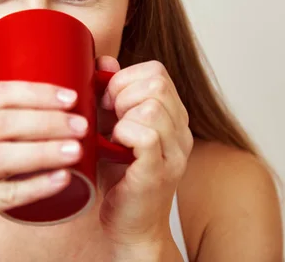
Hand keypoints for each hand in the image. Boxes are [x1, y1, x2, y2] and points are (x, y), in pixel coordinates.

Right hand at [0, 75, 87, 261]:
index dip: (36, 93)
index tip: (71, 98)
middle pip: (1, 124)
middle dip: (46, 121)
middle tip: (80, 126)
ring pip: (2, 157)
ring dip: (44, 151)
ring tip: (77, 149)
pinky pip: (3, 194)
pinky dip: (36, 185)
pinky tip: (63, 179)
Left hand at [96, 57, 192, 249]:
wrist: (129, 224)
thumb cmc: (118, 174)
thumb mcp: (112, 125)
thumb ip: (111, 93)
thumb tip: (103, 61)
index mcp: (172, 114)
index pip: (157, 71)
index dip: (125, 79)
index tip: (107, 101)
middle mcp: (181, 130)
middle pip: (156, 82)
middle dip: (122, 94)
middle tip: (108, 118)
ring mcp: (174, 152)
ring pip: (152, 106)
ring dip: (121, 116)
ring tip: (112, 136)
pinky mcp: (160, 172)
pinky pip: (145, 135)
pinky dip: (122, 135)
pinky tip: (114, 147)